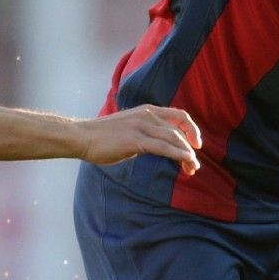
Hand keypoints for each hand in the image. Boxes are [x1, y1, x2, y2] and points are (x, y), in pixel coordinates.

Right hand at [80, 105, 201, 173]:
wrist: (82, 136)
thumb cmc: (102, 136)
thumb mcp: (129, 128)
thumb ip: (144, 133)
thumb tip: (156, 146)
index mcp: (147, 111)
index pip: (179, 115)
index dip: (191, 129)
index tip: (196, 144)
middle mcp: (148, 115)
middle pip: (179, 130)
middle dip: (190, 148)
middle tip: (193, 165)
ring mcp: (142, 126)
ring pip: (174, 138)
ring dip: (187, 154)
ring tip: (192, 168)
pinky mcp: (136, 140)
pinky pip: (163, 147)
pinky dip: (178, 154)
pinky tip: (186, 160)